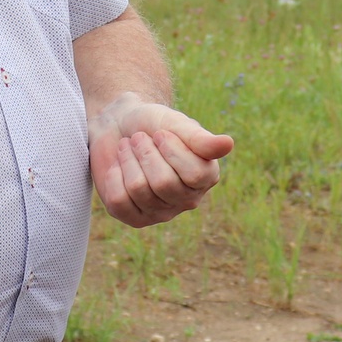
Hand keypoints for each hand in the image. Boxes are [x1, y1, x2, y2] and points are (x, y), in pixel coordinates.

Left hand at [89, 94, 232, 226]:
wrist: (118, 126)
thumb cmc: (152, 124)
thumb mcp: (175, 123)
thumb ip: (199, 138)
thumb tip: (228, 144)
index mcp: (206, 176)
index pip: (195, 174)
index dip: (171, 149)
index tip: (160, 132)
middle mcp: (188, 200)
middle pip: (164, 183)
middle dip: (146, 152)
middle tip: (140, 139)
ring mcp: (161, 213)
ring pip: (139, 189)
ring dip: (128, 159)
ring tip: (129, 148)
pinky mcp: (133, 218)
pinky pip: (119, 201)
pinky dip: (114, 176)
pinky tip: (118, 167)